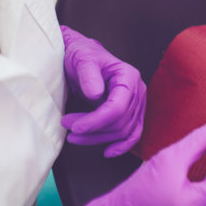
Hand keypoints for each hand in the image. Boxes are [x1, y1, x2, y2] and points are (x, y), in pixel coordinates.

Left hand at [60, 25, 145, 156]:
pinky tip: (108, 152)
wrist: (84, 55)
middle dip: (93, 130)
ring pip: (123, 131)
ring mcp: (137, 103)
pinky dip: (122, 145)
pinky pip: (132, 133)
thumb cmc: (82, 54)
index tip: (74, 127)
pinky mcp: (132, 113)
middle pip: (120, 122)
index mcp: (128, 77)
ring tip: (74, 135)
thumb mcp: (82, 59)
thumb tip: (96, 95)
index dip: (96, 121)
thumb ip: (89, 75)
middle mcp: (137, 90)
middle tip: (67, 125)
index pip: (118, 107)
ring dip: (99, 138)